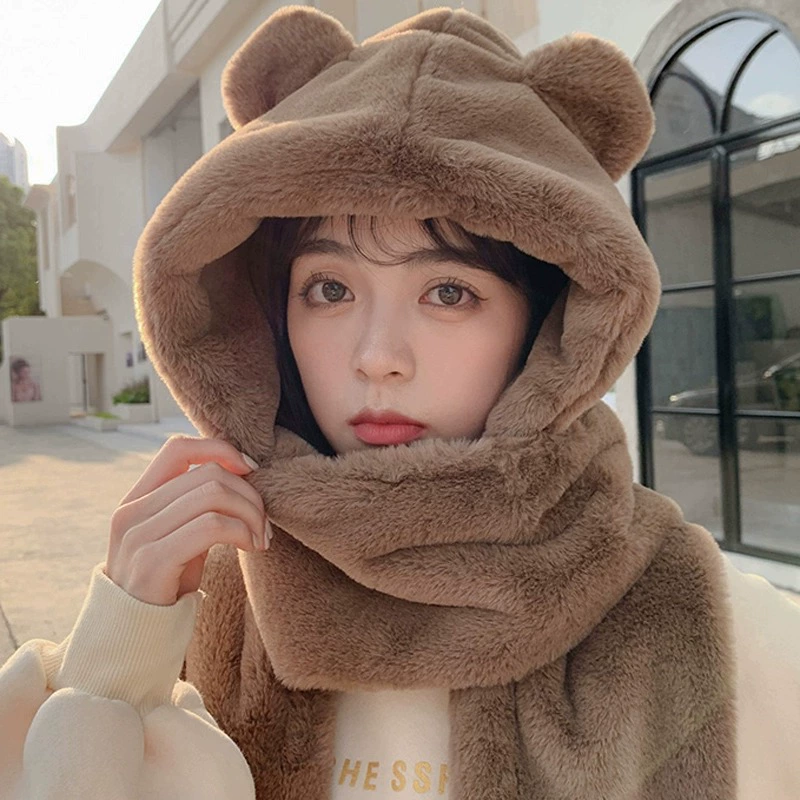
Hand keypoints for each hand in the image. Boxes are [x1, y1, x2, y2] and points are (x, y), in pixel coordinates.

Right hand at [105, 435, 269, 604]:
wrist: (135, 635)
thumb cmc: (167, 581)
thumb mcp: (177, 534)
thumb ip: (195, 504)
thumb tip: (243, 472)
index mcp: (137, 498)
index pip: (178, 448)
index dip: (220, 450)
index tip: (250, 471)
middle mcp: (131, 511)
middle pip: (208, 473)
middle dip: (249, 494)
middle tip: (265, 523)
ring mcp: (138, 535)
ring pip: (213, 495)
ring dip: (251, 514)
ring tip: (261, 538)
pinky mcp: (153, 561)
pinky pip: (212, 526)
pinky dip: (242, 531)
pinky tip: (251, 547)